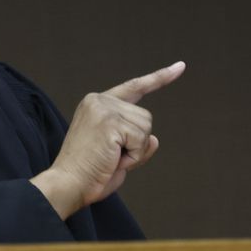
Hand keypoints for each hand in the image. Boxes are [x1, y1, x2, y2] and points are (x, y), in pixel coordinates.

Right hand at [30, 61, 185, 219]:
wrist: (69, 184)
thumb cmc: (90, 173)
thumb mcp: (116, 154)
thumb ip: (135, 142)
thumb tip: (154, 139)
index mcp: (96, 104)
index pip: (134, 87)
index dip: (159, 78)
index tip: (180, 67)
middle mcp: (98, 100)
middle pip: (145, 117)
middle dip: (137, 143)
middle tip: (111, 156)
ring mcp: (103, 108)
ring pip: (146, 127)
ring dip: (135, 150)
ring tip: (111, 158)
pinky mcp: (109, 121)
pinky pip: (141, 139)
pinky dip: (133, 156)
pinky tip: (113, 159)